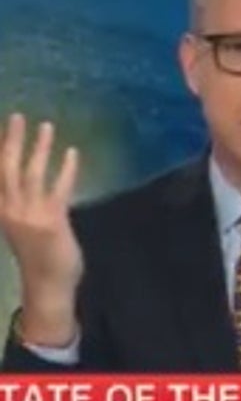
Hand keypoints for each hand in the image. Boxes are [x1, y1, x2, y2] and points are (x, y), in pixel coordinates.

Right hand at [0, 113, 81, 346]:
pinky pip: (58, 188)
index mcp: (1, 210)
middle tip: (17, 116)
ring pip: (30, 173)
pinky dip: (66, 170)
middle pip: (5, 168)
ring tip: (46, 127)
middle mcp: (9, 210)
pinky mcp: (52, 221)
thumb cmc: (38, 255)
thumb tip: (27, 179)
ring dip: (39, 148)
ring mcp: (29, 215)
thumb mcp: (20, 226)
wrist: (47, 285)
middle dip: (10, 140)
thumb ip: (20, 203)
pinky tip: (73, 154)